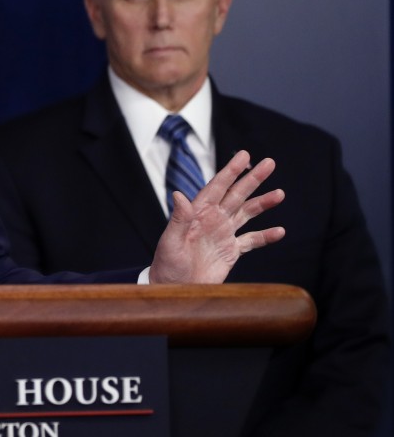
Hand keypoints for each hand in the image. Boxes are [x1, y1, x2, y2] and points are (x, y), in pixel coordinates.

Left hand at [149, 150, 284, 283]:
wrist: (173, 289)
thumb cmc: (166, 265)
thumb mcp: (171, 242)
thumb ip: (178, 219)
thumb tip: (178, 195)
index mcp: (197, 213)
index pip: (217, 187)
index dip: (231, 171)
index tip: (245, 155)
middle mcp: (212, 219)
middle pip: (236, 195)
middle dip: (253, 179)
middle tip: (270, 163)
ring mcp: (223, 234)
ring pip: (247, 213)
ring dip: (263, 203)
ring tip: (279, 193)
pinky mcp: (231, 251)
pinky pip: (251, 241)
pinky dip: (265, 236)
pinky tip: (279, 231)